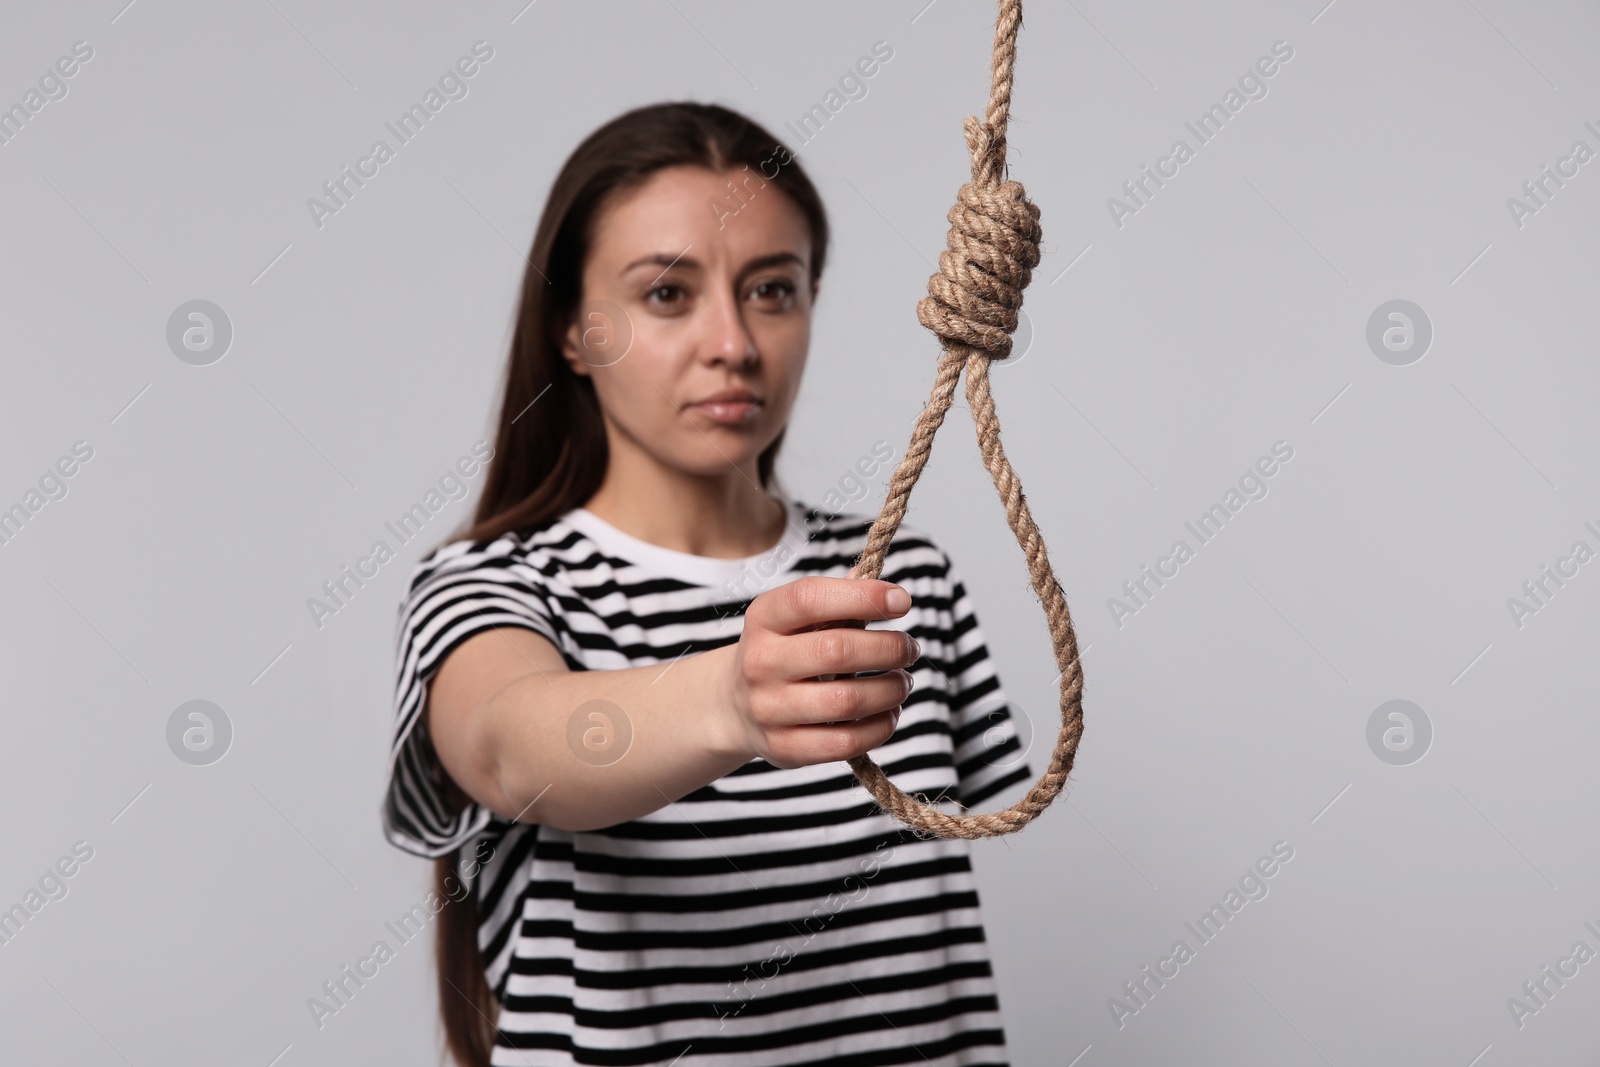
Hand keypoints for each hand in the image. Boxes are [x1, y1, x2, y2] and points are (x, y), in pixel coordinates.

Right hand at [721, 565, 919, 768]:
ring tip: (902, 683)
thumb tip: (889, 592)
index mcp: (764, 618)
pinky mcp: (785, 748)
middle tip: (909, 649)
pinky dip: (880, 727)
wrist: (735, 706)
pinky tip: (889, 713)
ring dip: (890, 690)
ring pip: (846, 701)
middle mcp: (761, 662)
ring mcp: (769, 709)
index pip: (811, 598)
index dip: (863, 596)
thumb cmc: (783, 652)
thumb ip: (838, 600)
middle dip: (889, 648)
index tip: (902, 601)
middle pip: (837, 651)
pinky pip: (845, 742)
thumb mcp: (795, 618)